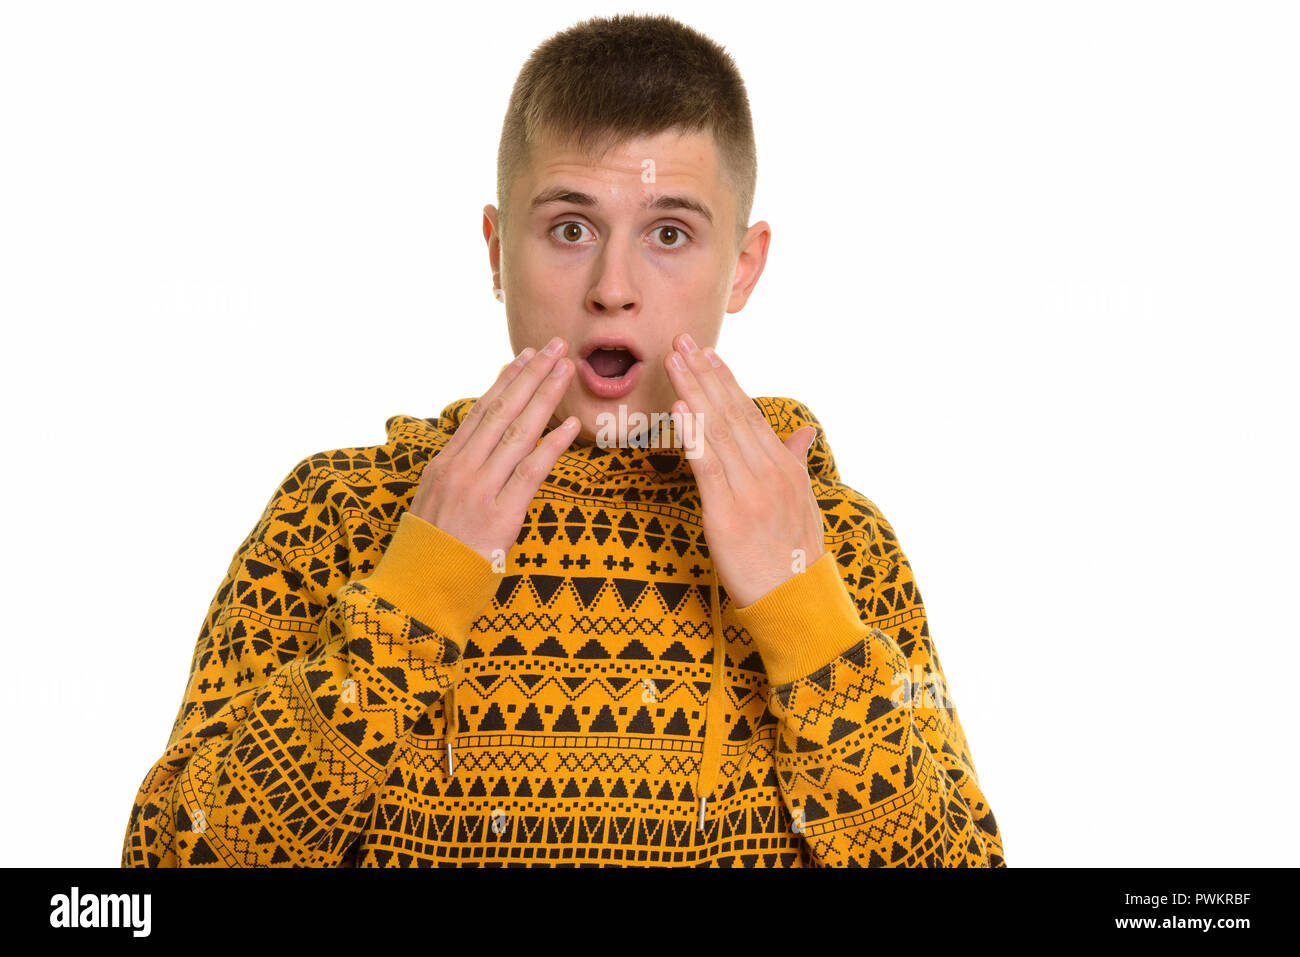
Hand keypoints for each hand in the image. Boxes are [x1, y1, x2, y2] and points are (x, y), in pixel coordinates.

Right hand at [408, 337, 576, 562]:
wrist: (416, 592)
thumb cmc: (429, 555)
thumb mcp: (433, 505)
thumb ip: (457, 477)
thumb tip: (481, 454)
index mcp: (444, 464)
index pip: (480, 411)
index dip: (505, 381)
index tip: (524, 357)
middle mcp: (460, 469)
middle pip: (501, 411)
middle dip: (530, 375)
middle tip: (554, 346)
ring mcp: (479, 491)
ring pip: (517, 432)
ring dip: (545, 397)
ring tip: (566, 369)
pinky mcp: (499, 516)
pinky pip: (530, 473)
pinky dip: (551, 446)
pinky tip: (570, 426)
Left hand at [664, 332, 823, 607]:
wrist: (796, 599)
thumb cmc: (794, 552)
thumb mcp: (803, 501)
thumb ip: (797, 461)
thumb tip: (804, 432)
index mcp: (784, 465)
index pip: (749, 412)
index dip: (726, 380)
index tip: (706, 352)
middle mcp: (769, 471)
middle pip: (730, 412)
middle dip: (704, 374)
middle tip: (682, 341)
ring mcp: (749, 491)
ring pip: (717, 431)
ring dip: (693, 391)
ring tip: (674, 362)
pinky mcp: (727, 514)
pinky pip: (707, 467)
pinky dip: (692, 434)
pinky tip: (680, 409)